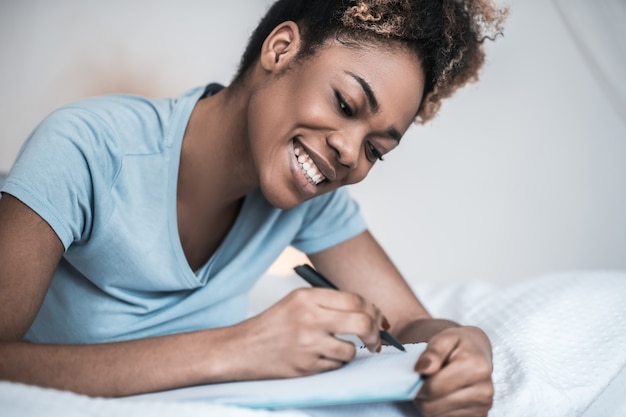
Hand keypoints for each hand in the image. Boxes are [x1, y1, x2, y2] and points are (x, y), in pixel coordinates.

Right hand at [233, 287, 386, 379]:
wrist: (243, 348)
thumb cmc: (275, 324)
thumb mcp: (298, 301)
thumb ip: (330, 303)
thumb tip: (370, 313)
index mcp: (308, 297)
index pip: (356, 300)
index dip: (373, 310)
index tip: (378, 319)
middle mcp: (309, 318)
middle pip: (362, 323)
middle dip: (376, 334)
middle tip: (377, 340)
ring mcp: (308, 344)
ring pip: (351, 350)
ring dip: (350, 352)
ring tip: (334, 348)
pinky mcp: (306, 366)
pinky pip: (336, 366)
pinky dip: (333, 363)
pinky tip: (317, 357)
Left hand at [413, 326, 493, 416]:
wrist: (477, 350)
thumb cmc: (459, 344)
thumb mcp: (444, 338)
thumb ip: (433, 352)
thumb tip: (422, 369)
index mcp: (477, 367)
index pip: (433, 388)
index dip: (417, 383)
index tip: (415, 375)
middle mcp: (484, 391)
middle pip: (432, 406)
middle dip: (421, 395)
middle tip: (421, 381)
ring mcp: (483, 406)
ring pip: (436, 415)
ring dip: (428, 403)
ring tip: (433, 386)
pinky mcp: (479, 416)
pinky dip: (438, 410)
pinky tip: (442, 395)